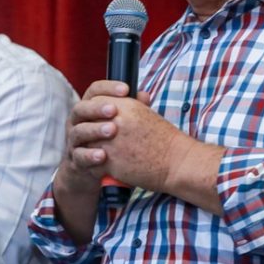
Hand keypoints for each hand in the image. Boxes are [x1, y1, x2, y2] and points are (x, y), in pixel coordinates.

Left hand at [69, 81, 222, 212]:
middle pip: (88, 118)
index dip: (95, 108)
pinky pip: (92, 160)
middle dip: (89, 127)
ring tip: (101, 150)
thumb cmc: (165, 140)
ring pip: (86, 140)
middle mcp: (115, 121)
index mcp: (125, 105)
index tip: (100, 116)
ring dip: (91, 145)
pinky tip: (103, 164)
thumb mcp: (146, 114)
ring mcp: (110, 142)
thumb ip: (130, 105)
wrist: (177, 163)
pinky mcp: (109, 162)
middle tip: (96, 135)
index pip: (96, 99)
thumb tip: (119, 101)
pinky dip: (95, 163)